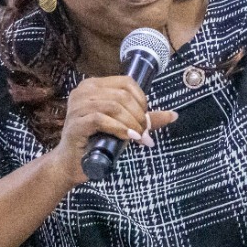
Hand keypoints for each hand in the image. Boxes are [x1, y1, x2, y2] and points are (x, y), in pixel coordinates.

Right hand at [50, 74, 176, 184]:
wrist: (72, 164)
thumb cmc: (98, 142)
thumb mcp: (124, 126)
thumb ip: (145, 119)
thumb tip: (174, 115)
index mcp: (94, 85)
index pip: (126, 82)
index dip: (141, 99)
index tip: (144, 118)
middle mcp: (83, 91)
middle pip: (122, 95)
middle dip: (139, 115)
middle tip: (144, 132)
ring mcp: (77, 106)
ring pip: (114, 106)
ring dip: (131, 123)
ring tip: (138, 137)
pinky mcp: (76, 123)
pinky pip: (101, 120)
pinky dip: (120, 129)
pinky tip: (129, 138)